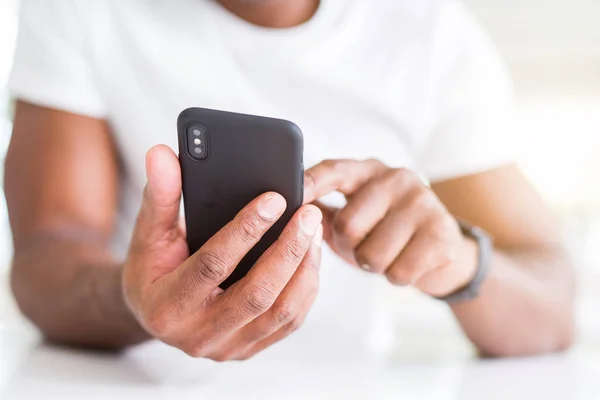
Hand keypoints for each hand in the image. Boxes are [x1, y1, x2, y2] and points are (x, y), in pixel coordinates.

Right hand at [122, 145, 322, 360]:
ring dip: (304, 268)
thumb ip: (159, 195)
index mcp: (167, 307)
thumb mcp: (149, 233)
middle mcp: (198, 336)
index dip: (245, 230)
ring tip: (314, 230)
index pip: (212, 265)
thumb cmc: (153, 268)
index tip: (274, 198)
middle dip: (288, 250)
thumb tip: (161, 153)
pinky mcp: (250, 348)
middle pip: (256, 295)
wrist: (157, 312)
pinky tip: (311, 255)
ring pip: (281, 312)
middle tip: (309, 213)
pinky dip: (306, 287)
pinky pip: (289, 322)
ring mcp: (228, 348)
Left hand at [304, 159, 476, 296]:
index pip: (333, 171)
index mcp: (367, 171)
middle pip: (348, 225)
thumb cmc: (384, 233)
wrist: (442, 251)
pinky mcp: (441, 232)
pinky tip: (407, 262)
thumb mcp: (351, 218)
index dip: (311, 184)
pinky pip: (398, 272)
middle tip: (363, 246)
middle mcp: (396, 178)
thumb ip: (320, 211)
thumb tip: (281, 213)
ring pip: (372, 255)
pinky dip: (397, 276)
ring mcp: (422, 202)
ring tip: (387, 253)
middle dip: (349, 248)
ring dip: (373, 266)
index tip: (292, 197)